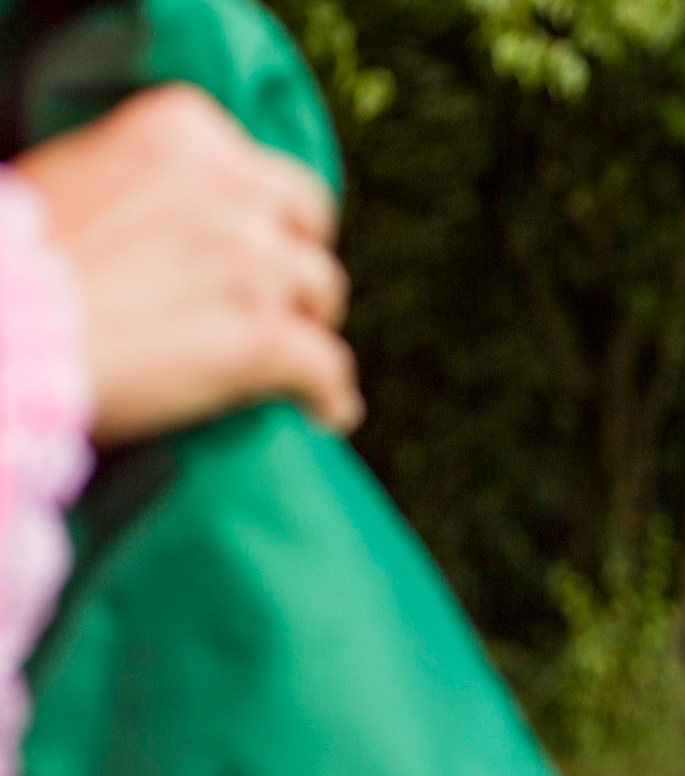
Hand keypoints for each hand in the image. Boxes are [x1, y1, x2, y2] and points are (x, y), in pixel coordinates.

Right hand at [14, 84, 361, 442]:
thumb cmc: (18, 261)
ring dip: (309, 326)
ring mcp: (257, 263)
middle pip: (306, 224)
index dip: (259, 214)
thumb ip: (147, 181)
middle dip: (296, 259)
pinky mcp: (267, 338)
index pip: (258, 168)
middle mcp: (232, 187)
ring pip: (321, 294)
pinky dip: (329, 394)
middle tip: (280, 297)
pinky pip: (327, 369)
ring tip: (294, 360)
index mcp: (183, 132)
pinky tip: (325, 411)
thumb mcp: (78, 175)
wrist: (6, 329)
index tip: (248, 242)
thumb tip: (171, 210)